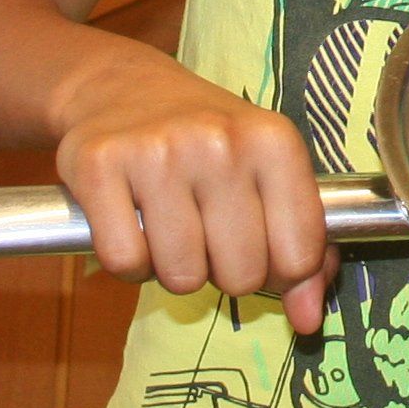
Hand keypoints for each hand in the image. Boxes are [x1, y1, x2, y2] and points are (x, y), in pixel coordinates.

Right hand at [54, 57, 335, 333]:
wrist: (120, 86)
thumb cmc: (206, 140)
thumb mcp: (268, 175)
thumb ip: (303, 252)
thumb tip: (309, 321)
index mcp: (274, 141)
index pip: (299, 255)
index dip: (277, 270)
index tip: (256, 243)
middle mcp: (220, 141)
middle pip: (240, 275)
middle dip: (222, 270)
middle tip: (204, 230)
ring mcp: (158, 151)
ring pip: (181, 276)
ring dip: (172, 267)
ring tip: (167, 223)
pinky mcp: (99, 164)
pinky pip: (124, 262)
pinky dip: (127, 260)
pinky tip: (130, 220)